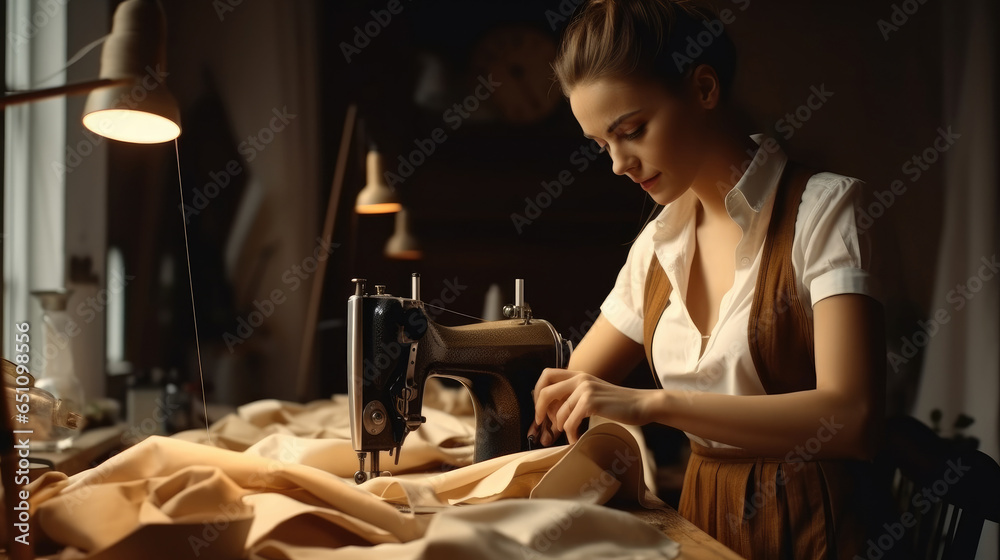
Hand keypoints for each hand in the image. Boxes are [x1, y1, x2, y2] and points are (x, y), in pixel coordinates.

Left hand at [530, 367, 658, 443]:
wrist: (641, 404)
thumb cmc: (617, 403)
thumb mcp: (593, 392)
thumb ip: (574, 395)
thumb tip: (551, 411)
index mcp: (578, 374)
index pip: (546, 375)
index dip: (537, 393)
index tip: (540, 410)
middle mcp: (580, 378)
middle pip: (545, 392)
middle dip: (539, 411)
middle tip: (541, 425)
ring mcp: (586, 389)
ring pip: (559, 412)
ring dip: (560, 428)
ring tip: (569, 435)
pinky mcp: (591, 402)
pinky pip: (570, 422)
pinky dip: (570, 434)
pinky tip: (576, 439)